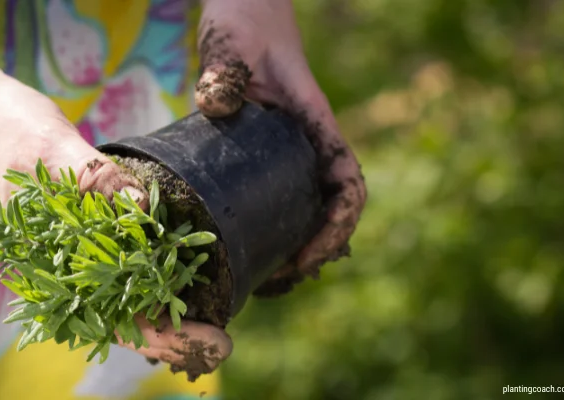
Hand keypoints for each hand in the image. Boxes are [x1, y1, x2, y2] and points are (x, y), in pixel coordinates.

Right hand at [0, 72, 231, 376]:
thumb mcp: (52, 151)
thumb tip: (142, 205)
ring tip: (213, 313)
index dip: (155, 336)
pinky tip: (188, 265)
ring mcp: (77, 251)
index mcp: (41, 265)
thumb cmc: (12, 133)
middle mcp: (61, 268)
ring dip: (168, 304)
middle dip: (172, 331)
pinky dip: (157, 263)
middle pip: (121, 316)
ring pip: (126, 293)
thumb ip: (94, 178)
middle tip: (221, 341)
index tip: (203, 342)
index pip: (104, 319)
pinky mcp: (92, 230)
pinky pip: (128, 255)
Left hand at [196, 0, 367, 294]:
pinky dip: (275, 227)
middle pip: (332, 208)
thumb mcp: (232, 42)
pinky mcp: (264, 151)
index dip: (338, 225)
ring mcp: (287, 149)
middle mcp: (306, 143)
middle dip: (316, 249)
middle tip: (279, 280)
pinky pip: (280, 196)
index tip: (311, 254)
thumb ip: (226, 70)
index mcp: (312, 124)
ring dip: (297, 245)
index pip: (346, 183)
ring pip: (308, 207)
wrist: (245, 10)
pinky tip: (249, 248)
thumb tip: (217, 104)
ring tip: (266, 279)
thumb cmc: (245, 21)